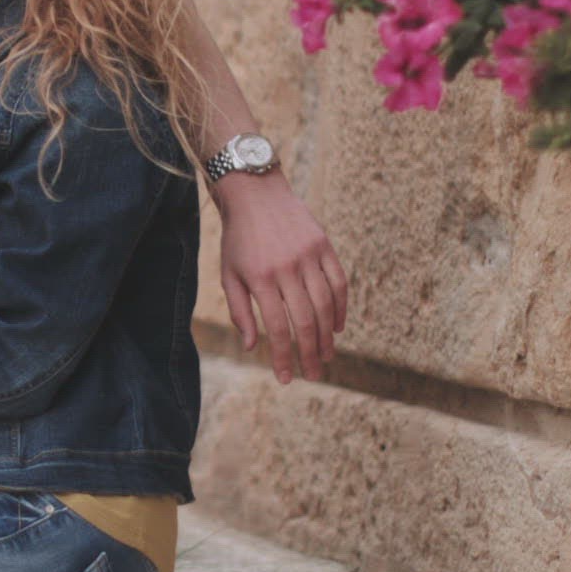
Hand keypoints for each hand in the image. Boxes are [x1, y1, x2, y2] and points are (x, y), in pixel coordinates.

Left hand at [214, 170, 348, 383]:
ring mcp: (309, 255)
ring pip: (326, 305)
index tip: (285, 378)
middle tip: (313, 375)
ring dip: (328, 336)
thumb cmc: (238, 239)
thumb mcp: (230, 274)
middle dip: (310, 354)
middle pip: (306, 321)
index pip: (279, 329)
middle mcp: (287, 268)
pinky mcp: (324, 245)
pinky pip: (338, 282)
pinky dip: (341, 307)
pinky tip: (337, 326)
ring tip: (326, 356)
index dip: (284, 357)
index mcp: (261, 278)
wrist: (255, 193)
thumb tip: (252, 346)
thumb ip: (240, 311)